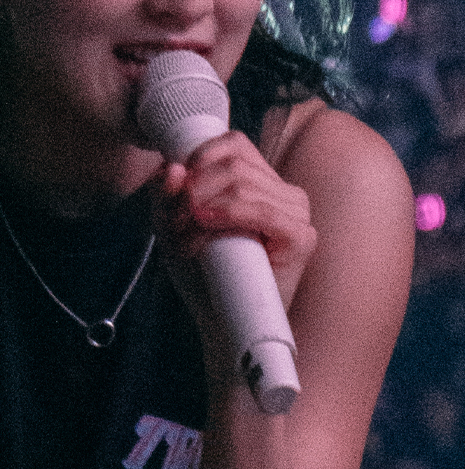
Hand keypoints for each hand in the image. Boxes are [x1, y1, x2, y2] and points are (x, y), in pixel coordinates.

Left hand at [152, 132, 317, 330]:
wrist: (223, 324)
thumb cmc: (204, 277)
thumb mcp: (173, 230)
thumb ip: (166, 198)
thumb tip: (169, 167)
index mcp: (259, 183)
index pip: (233, 144)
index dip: (199, 158)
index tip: (176, 187)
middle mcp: (283, 191)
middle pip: (234, 162)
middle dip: (194, 188)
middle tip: (175, 221)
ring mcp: (296, 212)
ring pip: (243, 184)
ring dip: (203, 207)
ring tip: (186, 236)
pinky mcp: (301, 237)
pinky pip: (263, 210)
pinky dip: (229, 213)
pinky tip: (206, 223)